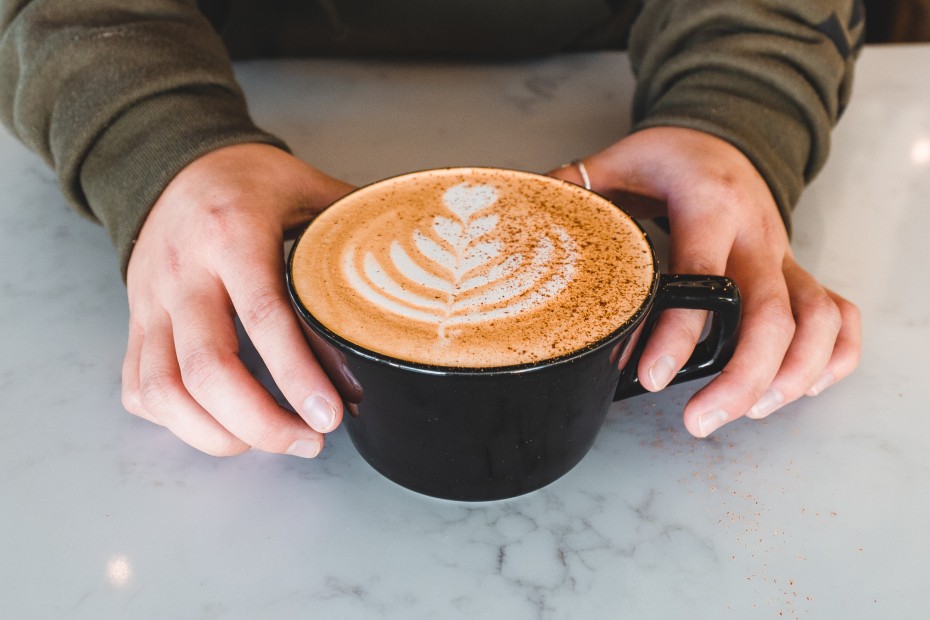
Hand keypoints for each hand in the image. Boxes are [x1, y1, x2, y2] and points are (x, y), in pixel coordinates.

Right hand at [122, 144, 353, 456]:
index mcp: (234, 234)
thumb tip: (408, 287)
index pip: (264, 316)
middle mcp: (184, 271)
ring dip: (216, 434)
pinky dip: (176, 422)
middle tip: (308, 441)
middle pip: (207, 369)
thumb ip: (352, 235)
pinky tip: (218, 425)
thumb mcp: (308, 189)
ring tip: (266, 441)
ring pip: (164, 389)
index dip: (297, 375)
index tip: (328, 416)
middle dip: (260, 423)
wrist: (173, 159)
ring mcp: (151, 300)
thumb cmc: (251, 182)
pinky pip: (139, 387)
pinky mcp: (135, 322)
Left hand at [551, 127, 860, 437]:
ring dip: (793, 374)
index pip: (703, 278)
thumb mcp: (619, 160)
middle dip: (742, 377)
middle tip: (700, 421)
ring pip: (817, 319)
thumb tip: (524, 227)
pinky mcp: (796, 270)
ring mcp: (784, 254)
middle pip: (773, 314)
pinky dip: (833, 355)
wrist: (724, 134)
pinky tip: (803, 387)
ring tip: (748, 411)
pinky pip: (838, 314)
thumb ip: (575, 192)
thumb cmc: (671, 156)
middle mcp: (757, 233)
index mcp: (709, 206)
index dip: (679, 333)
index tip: (652, 377)